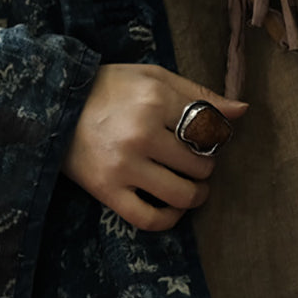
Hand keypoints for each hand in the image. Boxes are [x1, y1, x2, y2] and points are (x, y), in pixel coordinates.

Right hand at [61, 63, 247, 230]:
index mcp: (155, 99)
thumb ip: (198, 94)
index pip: (209, 129)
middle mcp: (141, 134)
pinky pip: (150, 218)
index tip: (208, 139)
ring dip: (196, 195)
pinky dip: (169, 219)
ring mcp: (124, 167)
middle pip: (199, 164)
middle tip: (196, 162)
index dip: (217, 138)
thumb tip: (243, 111)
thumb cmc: (109, 89)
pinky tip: (173, 209)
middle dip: (206, 166)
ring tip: (194, 188)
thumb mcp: (153, 77)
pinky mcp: (108, 191)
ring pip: (182, 195)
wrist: (54, 106)